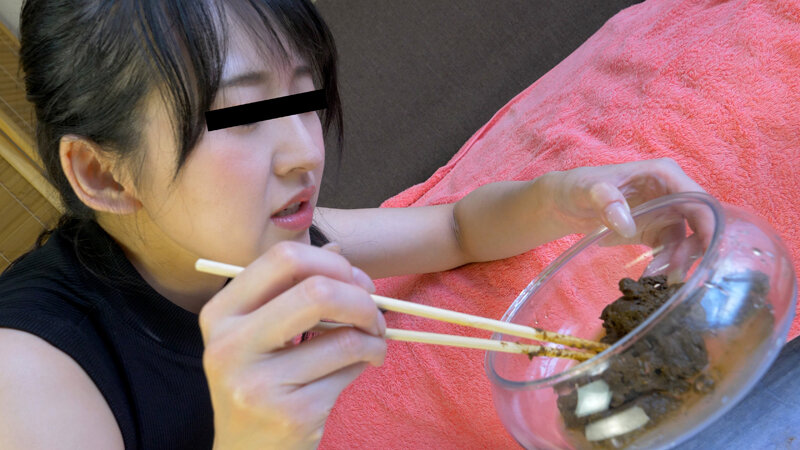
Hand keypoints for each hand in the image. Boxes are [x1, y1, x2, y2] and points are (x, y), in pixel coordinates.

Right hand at [199, 242, 386, 448]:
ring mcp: (259, 384)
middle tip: (374, 313)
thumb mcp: (256, 334)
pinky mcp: (292, 414)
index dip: (331, 263)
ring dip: (375, 336)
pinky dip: (368, 361)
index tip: (353, 281)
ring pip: (345, 337)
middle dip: (362, 298)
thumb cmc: (258, 382)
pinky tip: (362, 365)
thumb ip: (290, 291)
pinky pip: (350, 371)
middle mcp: (231, 346)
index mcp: (220, 314)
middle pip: (317, 292)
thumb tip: (336, 252)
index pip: (283, 259)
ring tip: (374, 343)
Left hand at [540, 158, 712, 279]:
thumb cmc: (578, 188)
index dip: (709, 223)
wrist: (566, 203)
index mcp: (664, 175)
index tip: (711, 250)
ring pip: (687, 240)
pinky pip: (671, 251)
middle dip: (697, 248)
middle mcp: (672, 192)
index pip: (698, 198)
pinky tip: (653, 279)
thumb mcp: (587, 190)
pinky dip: (666, 265)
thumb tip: (627, 222)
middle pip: (700, 222)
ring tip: (663, 280)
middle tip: (679, 273)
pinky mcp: (656, 232)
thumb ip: (605, 200)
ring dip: (680, 261)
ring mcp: (666, 213)